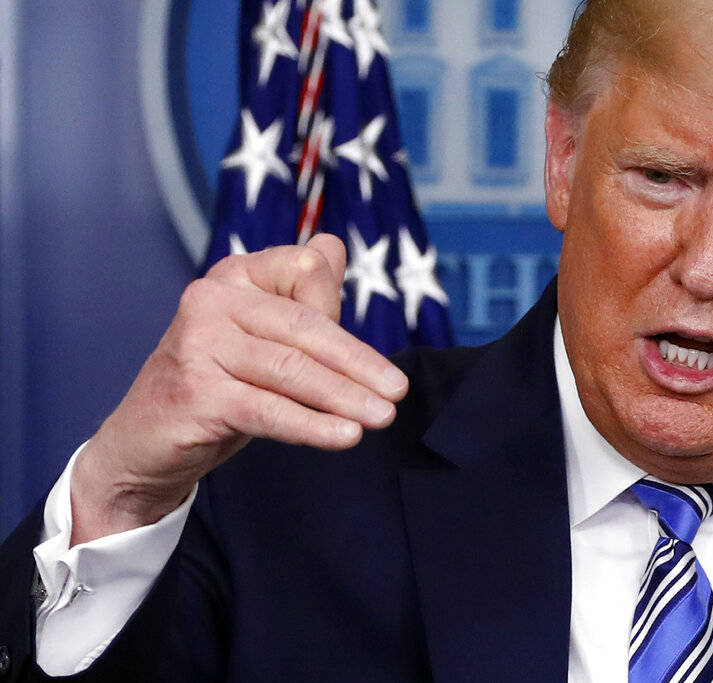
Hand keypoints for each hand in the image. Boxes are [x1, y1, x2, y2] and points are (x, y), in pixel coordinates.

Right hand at [70, 234, 407, 544]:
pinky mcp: (193, 390)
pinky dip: (311, 425)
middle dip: (359, 363)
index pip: (306, 273)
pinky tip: (345, 437)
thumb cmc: (216, 383)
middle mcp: (211, 298)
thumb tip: (334, 246)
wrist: (145, 441)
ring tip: (382, 417)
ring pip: (290, 369)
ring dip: (344, 396)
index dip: (342, 315)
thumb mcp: (264, 338)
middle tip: (397, 392)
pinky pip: (267, 409)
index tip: (374, 364)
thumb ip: (302, 297)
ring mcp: (197, 342)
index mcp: (235, 275)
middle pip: (305, 327)